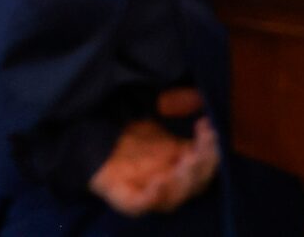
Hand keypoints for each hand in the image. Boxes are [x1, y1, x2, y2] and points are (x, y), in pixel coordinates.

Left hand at [90, 89, 219, 216]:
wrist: (93, 139)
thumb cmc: (130, 131)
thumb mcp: (156, 113)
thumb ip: (176, 105)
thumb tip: (199, 98)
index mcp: (180, 166)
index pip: (204, 166)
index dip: (211, 150)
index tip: (208, 127)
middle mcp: (166, 183)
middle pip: (194, 185)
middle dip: (202, 167)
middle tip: (201, 149)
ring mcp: (144, 192)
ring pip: (172, 198)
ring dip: (183, 182)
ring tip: (188, 160)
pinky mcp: (122, 197)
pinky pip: (138, 205)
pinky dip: (151, 198)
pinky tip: (158, 182)